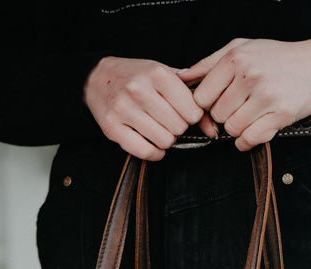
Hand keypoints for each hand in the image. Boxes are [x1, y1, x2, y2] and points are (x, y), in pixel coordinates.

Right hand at [84, 56, 217, 159]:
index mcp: (156, 73)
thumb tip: (212, 128)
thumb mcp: (164, 77)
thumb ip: (190, 98)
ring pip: (164, 141)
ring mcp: (124, 109)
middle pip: (178, 127)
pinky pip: (145, 152)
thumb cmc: (137, 77)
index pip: (192, 110)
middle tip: (169, 121)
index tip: (184, 113)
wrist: (98, 77)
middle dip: (178, 128)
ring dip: (166, 140)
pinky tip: (152, 143)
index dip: (192, 116)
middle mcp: (139, 90)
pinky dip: (154, 153)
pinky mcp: (112, 128)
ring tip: (158, 128)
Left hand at [177, 39, 310, 150]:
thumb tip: (179, 77)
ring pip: (232, 129)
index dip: (207, 105)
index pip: (202, 97)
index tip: (217, 104)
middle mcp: (249, 76)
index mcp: (235, 58)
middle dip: (224, 116)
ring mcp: (265, 96)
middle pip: (217, 115)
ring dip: (237, 128)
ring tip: (249, 116)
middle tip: (238, 109)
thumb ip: (209, 63)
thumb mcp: (241, 48)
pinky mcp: (280, 115)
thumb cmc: (276, 57)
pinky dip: (247, 141)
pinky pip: (250, 139)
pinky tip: (253, 131)